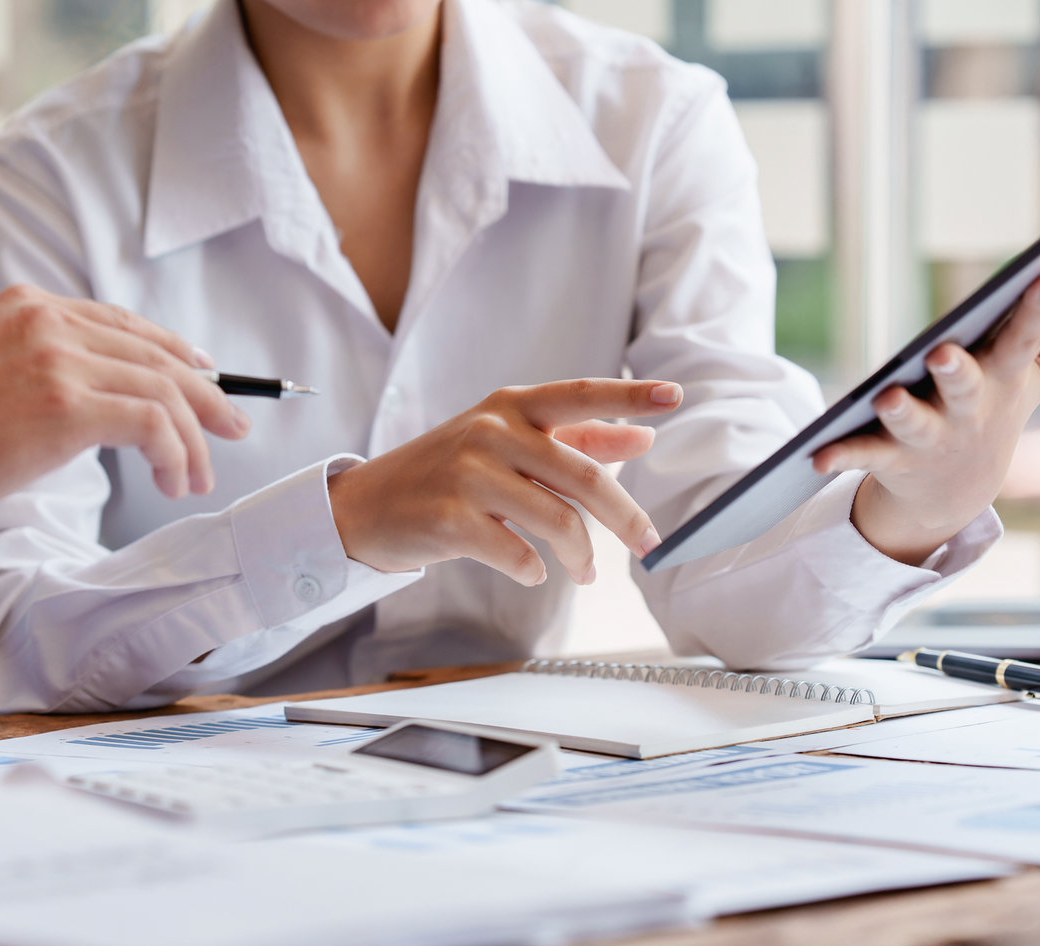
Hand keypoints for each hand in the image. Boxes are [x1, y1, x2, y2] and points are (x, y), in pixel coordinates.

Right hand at [0, 285, 249, 529]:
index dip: (172, 354)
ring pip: (164, 389)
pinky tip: (174, 479)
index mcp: (27, 305)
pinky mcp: (67, 403)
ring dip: (192, 438)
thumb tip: (81, 406)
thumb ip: (29, 369)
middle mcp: (48, 320)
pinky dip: (175, 452)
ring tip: (197, 477)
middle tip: (232, 429)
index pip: (122, 324)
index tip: (201, 379)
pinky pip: (153, 421)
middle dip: (204, 393)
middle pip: (155, 352)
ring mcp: (59, 357)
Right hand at [327, 379, 682, 585]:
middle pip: (583, 474)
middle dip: (626, 516)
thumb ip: (575, 439)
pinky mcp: (451, 519)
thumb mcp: (508, 444)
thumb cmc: (448, 473)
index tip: (673, 396)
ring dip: (581, 557)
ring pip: (557, 520)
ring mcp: (468, 474)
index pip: (579, 396)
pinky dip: (535, 571)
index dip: (628, 396)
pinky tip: (533, 572)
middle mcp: (491, 431)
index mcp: (511, 406)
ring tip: (585, 572)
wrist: (366, 507)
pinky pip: (518, 553)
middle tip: (648, 544)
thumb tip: (641, 438)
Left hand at [812, 264, 1039, 563]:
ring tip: (886, 398)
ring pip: (915, 424)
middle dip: (958, 371)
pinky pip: (864, 455)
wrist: (956, 490)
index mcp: (1006, 379)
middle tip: (944, 351)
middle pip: (967, 386)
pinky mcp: (892, 457)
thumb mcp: (1037, 371)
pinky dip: (841, 455)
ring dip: (901, 413)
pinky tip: (815, 455)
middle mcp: (970, 410)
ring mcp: (931, 437)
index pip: (1027, 339)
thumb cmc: (999, 405)